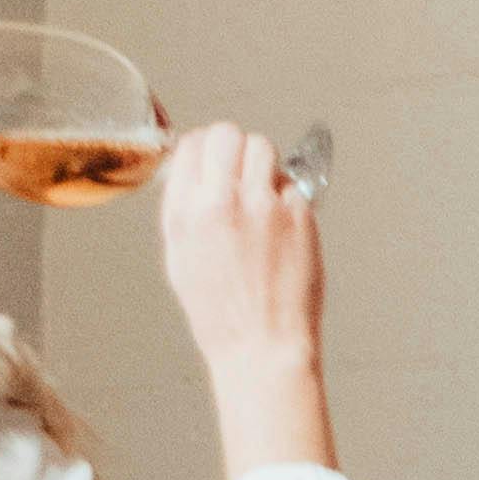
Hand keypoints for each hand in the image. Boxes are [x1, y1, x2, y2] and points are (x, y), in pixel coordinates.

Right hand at [158, 122, 332, 479]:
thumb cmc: (222, 313)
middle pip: (227, 134)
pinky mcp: (298, 213)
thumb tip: (192, 171)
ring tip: (260, 189)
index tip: (210, 158)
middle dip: (232, 146)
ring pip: (262, 147)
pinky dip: (284, 192)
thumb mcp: (180, 259)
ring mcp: (263, 205)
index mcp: (186, 213)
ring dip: (260, 161)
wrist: (261, 345)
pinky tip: (280, 220)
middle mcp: (222, 202)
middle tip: (238, 166)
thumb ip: (184, 210)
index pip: (192, 146)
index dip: (203, 148)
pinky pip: (290, 180)